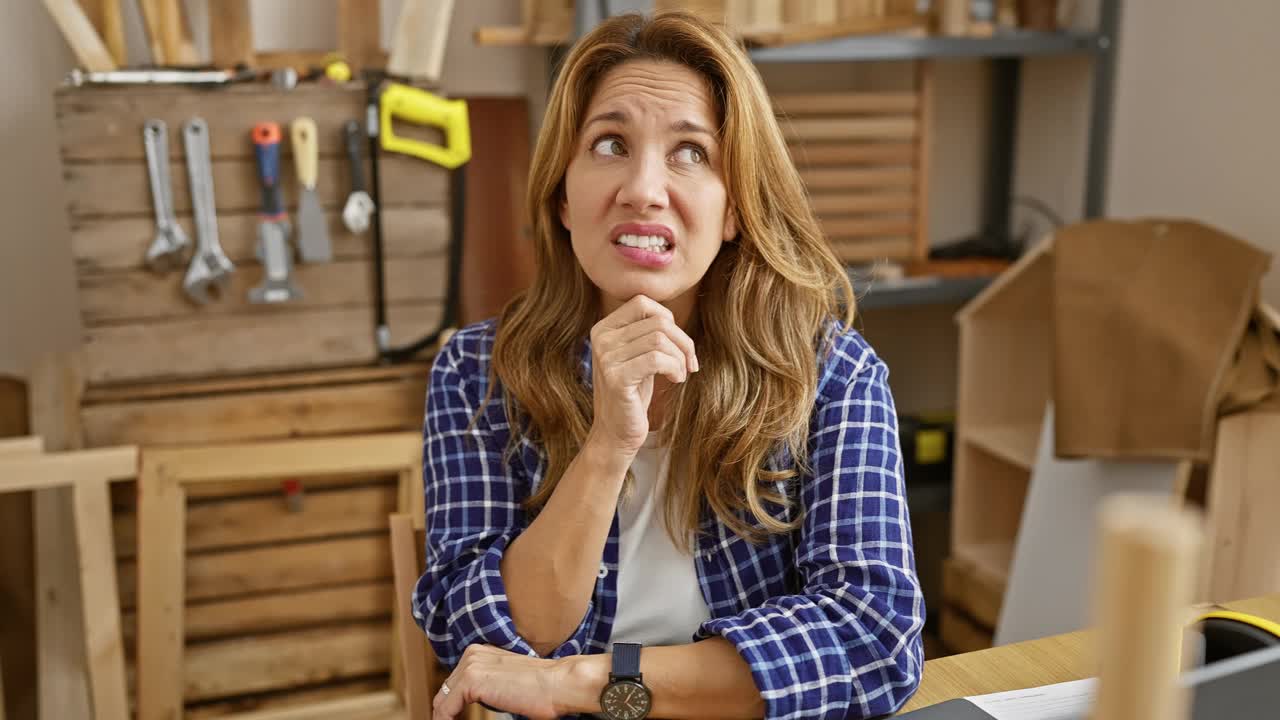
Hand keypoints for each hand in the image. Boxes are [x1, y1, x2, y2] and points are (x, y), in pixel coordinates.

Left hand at [433, 644, 582, 719]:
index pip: (455, 683)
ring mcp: (470, 665)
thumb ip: (490, 685)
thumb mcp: (508, 682)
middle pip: (445, 691)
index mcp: (481, 652)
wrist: (559, 684)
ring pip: (442, 700)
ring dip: (444, 718)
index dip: (452, 705)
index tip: (455, 719)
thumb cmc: (543, 688)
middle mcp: (472, 654)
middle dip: (445, 712)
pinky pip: (445, 709)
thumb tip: (481, 698)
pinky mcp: (471, 680)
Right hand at [588, 296, 697, 455]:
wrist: (616, 433)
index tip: (679, 344)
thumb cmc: (633, 393)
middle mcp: (601, 338)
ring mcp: (606, 358)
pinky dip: (674, 368)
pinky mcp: (616, 378)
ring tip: (680, 373)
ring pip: (660, 339)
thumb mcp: (638, 356)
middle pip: (657, 321)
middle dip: (683, 342)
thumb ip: (647, 332)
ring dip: (680, 358)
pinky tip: (676, 379)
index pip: (642, 302)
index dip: (668, 319)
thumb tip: (672, 318)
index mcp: (603, 328)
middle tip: (689, 363)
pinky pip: (656, 359)